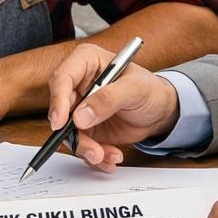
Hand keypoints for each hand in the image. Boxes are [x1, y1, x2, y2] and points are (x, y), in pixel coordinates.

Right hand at [46, 43, 178, 172]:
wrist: (160, 111)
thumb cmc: (150, 90)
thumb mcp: (135, 89)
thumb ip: (108, 99)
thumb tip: (80, 116)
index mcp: (87, 61)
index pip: (62, 78)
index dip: (58, 100)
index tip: (61, 122)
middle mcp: (79, 84)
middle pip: (61, 109)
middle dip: (74, 134)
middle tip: (93, 149)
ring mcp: (80, 108)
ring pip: (69, 132)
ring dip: (87, 148)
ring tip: (108, 155)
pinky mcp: (85, 128)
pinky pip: (81, 145)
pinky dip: (95, 156)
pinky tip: (111, 156)